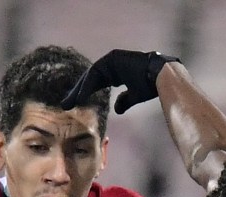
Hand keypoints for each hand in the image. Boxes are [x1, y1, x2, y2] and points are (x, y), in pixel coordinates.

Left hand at [61, 49, 179, 114]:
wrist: (160, 77)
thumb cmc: (150, 86)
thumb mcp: (134, 97)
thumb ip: (124, 101)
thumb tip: (116, 110)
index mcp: (116, 72)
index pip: (96, 83)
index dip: (85, 93)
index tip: (76, 105)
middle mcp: (112, 64)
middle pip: (90, 79)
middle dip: (77, 92)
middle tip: (65, 105)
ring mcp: (111, 59)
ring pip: (90, 76)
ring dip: (78, 90)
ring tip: (69, 104)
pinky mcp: (112, 58)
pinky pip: (95, 74)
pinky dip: (87, 86)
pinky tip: (80, 98)